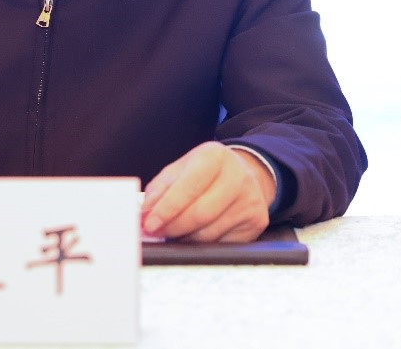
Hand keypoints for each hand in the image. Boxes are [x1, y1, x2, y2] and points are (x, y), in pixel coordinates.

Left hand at [140, 142, 275, 242]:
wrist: (243, 174)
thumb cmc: (205, 173)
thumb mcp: (181, 170)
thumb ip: (159, 190)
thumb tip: (144, 214)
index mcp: (214, 156)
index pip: (189, 187)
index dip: (167, 208)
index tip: (149, 224)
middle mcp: (238, 176)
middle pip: (200, 213)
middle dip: (173, 227)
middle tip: (157, 232)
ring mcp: (250, 200)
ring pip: (210, 233)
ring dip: (185, 238)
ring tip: (176, 231)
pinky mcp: (257, 222)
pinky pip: (222, 243)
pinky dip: (202, 244)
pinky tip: (196, 234)